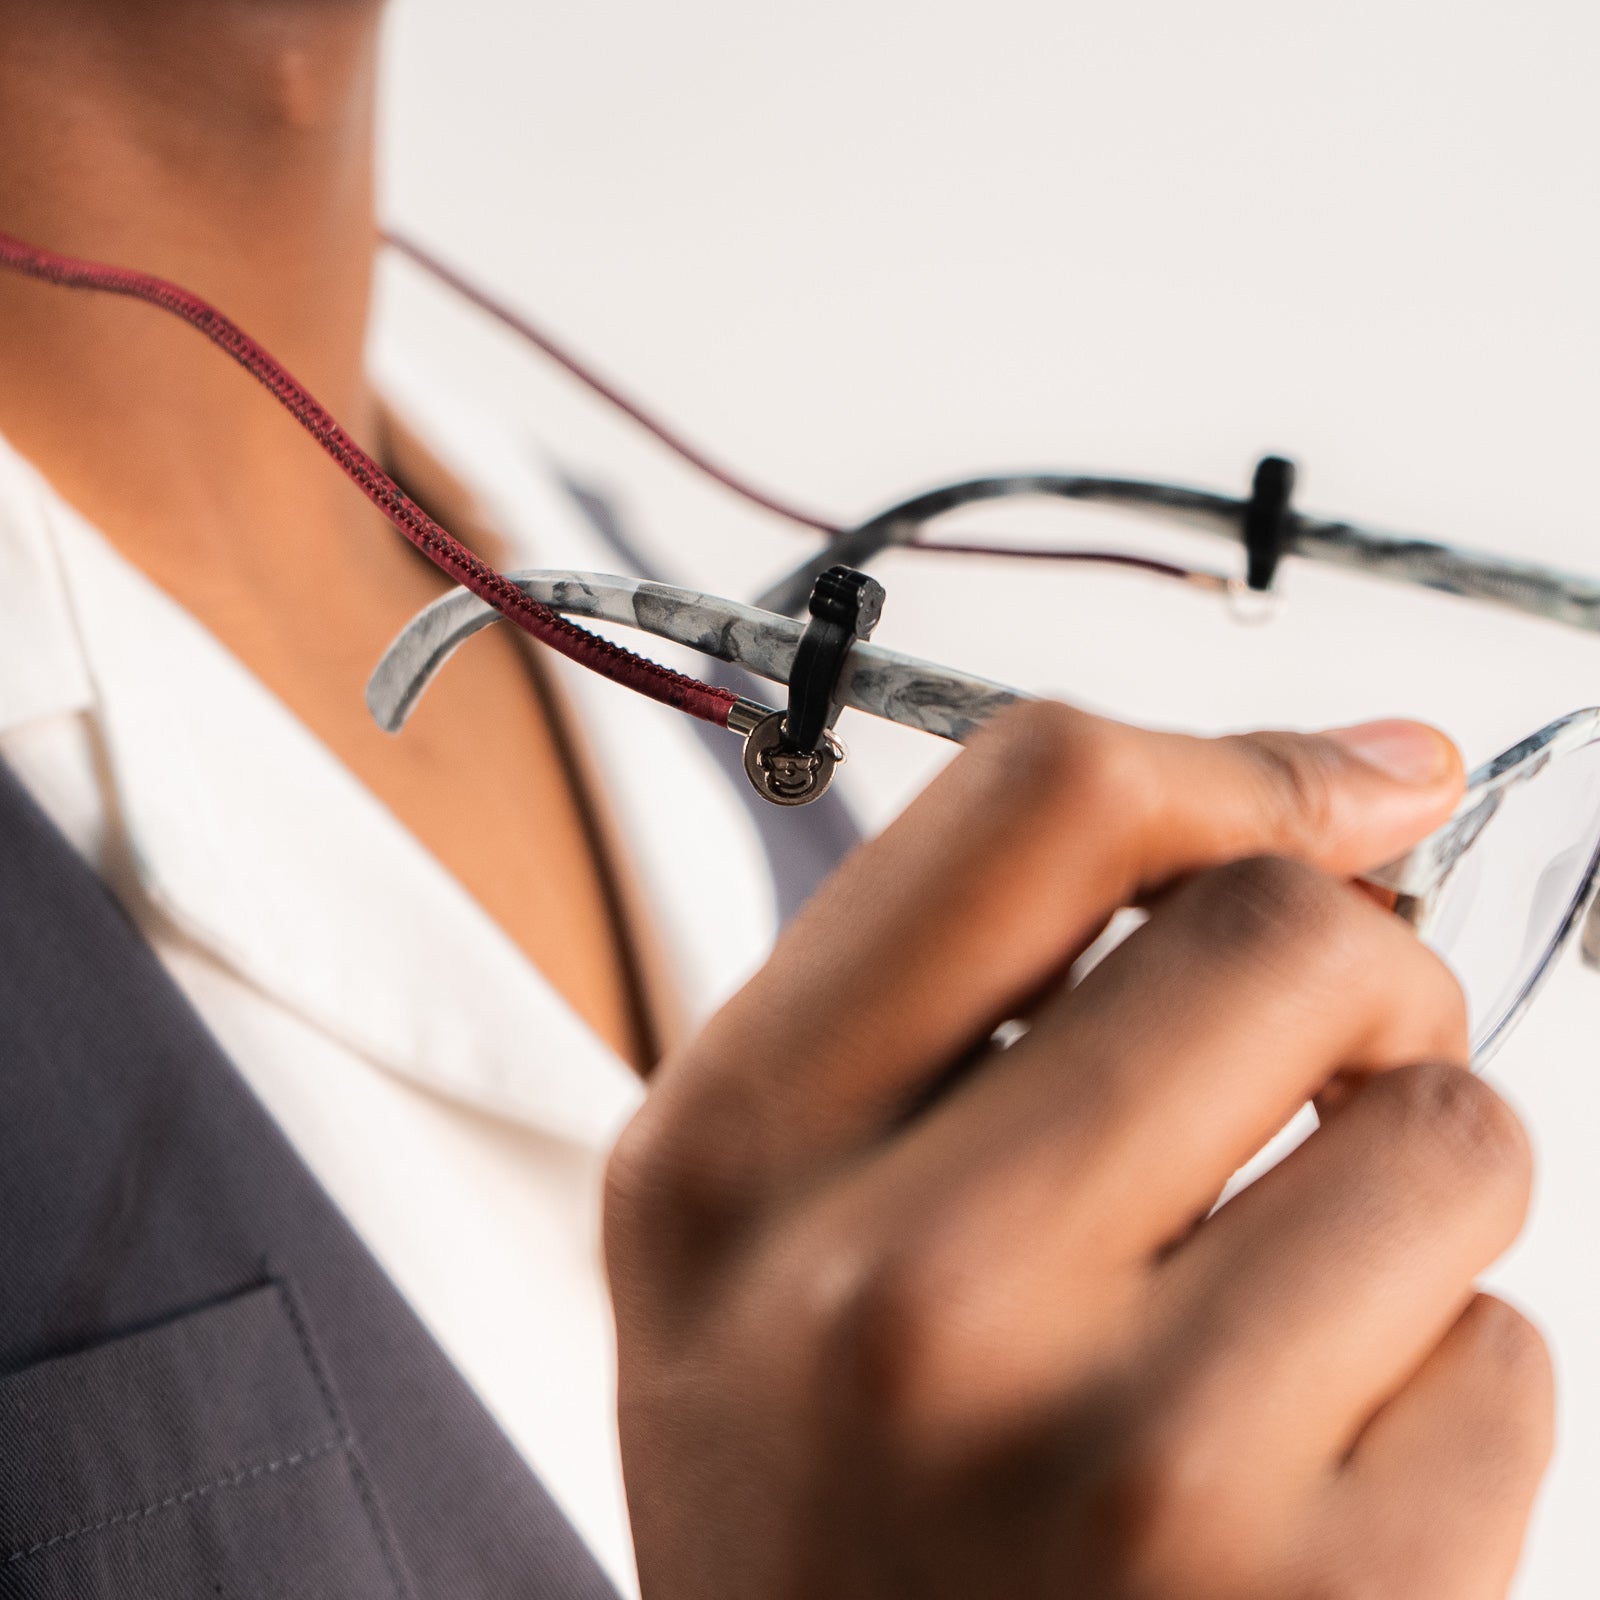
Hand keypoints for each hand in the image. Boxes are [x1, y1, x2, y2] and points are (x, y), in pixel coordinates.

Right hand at [607, 702, 1550, 1599]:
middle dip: (1360, 976)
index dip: (1236, 766)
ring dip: (1408, 1183)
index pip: (1041, 805)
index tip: (1350, 790)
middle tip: (1324, 1065)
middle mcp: (898, 1296)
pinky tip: (1300, 1468)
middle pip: (1283, 932)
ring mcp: (1113, 1468)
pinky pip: (1503, 1358)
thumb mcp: (775, 1206)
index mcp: (741, 1155)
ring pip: (1450, 1136)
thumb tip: (1351, 786)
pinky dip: (1437, 1380)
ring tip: (1286, 1294)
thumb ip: (976, 965)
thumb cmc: (835, 1493)